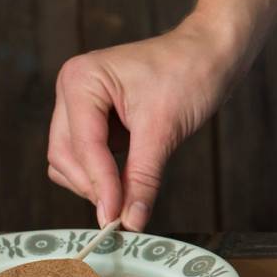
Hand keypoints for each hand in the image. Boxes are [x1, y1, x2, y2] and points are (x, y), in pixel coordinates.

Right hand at [48, 15, 234, 229]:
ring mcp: (83, 104)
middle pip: (64, 156)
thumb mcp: (164, 131)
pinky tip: (130, 186)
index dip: (100, 186)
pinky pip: (91, 156)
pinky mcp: (99, 119)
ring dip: (96, 183)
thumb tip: (131, 221)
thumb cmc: (190, 75)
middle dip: (93, 186)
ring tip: (130, 199)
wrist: (211, 55)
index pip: (82, 146)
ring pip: (72, 160)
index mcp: (81, 81)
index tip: (115, 219)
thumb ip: (143, 178)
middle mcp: (73, 90)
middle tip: (123, 214)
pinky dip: (106, 175)